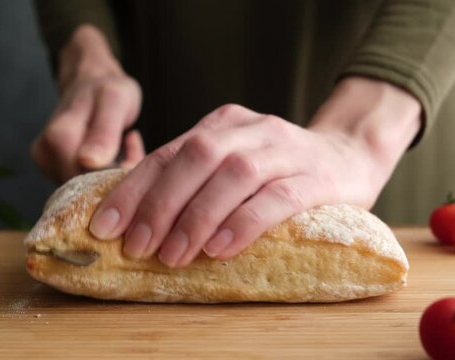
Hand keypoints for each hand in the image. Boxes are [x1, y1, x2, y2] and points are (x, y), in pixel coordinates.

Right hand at [31, 25, 143, 182]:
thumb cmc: (105, 89)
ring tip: (125, 146)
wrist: (91, 82)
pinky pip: (84, 186)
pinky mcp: (53, 171)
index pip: (87, 179)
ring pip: (87, 189)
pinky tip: (116, 154)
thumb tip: (88, 162)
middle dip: (115, 176)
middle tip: (133, 148)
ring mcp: (47, 165)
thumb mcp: (114, 100)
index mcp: (58, 138)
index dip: (114, 174)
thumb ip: (103, 131)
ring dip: (113, 175)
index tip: (133, 153)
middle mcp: (46, 155)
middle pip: (85, 188)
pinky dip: (105, 174)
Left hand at [89, 77, 421, 267]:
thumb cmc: (278, 172)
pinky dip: (244, 223)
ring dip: (197, 216)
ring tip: (174, 255)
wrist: (349, 156)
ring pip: (234, 175)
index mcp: (222, 124)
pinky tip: (220, 248)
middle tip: (138, 246)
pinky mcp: (316, 178)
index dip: (133, 189)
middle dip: (160, 204)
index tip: (105, 226)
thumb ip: (193, 181)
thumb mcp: (232, 165)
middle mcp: (250, 129)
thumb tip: (135, 222)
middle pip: (196, 156)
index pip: (167, 152)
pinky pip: (278, 198)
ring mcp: (286, 150)